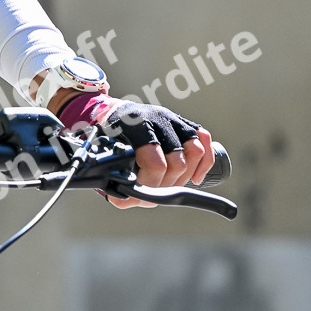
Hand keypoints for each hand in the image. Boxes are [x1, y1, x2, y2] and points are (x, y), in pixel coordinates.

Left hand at [97, 99, 214, 209]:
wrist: (116, 112)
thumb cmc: (110, 131)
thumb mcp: (105, 150)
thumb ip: (113, 175)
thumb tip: (120, 199)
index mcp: (137, 125)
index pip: (155, 162)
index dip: (150, 184)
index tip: (139, 192)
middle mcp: (159, 119)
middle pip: (178, 161)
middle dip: (166, 185)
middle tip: (153, 192)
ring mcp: (174, 119)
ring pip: (195, 150)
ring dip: (185, 176)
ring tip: (170, 184)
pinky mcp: (184, 123)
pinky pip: (205, 139)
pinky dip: (205, 162)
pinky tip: (195, 176)